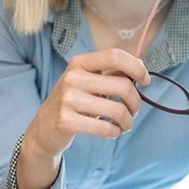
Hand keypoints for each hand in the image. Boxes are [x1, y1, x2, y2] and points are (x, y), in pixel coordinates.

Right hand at [19, 49, 148, 188]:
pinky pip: (106, 128)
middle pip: (123, 85)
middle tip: (133, 111)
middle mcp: (72, 78)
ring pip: (118, 111)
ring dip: (128, 121)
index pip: (115, 56)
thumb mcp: (88, 82)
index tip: (145, 81)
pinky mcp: (66, 121)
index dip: (136, 67)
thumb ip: (111, 74)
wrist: (44, 128)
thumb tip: (140, 70)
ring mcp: (67, 99)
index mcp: (79, 63)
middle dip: (136, 102)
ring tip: (123, 124)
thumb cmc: (74, 103)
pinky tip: (111, 131)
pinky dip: (115, 132)